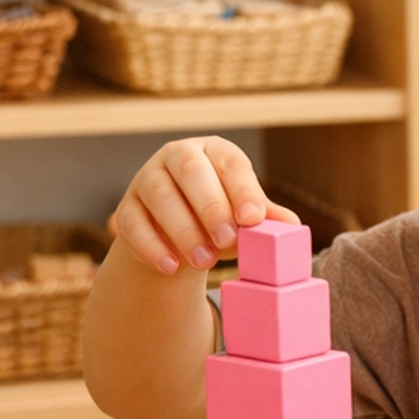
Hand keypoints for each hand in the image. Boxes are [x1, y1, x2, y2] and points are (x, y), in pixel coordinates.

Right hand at [112, 137, 298, 276]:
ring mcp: (147, 179)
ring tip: (204, 261)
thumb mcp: (243, 215)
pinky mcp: (127, 208)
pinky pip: (133, 223)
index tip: (253, 218)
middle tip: (229, 240)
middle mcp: (178, 156)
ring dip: (183, 230)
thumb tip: (292, 225)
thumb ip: (265, 218)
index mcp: (214, 151)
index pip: (229, 163)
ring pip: (160, 196)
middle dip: (211, 206)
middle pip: (191, 171)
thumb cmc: (218, 218)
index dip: (242, 189)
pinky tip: (171, 267)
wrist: (176, 237)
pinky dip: (152, 246)